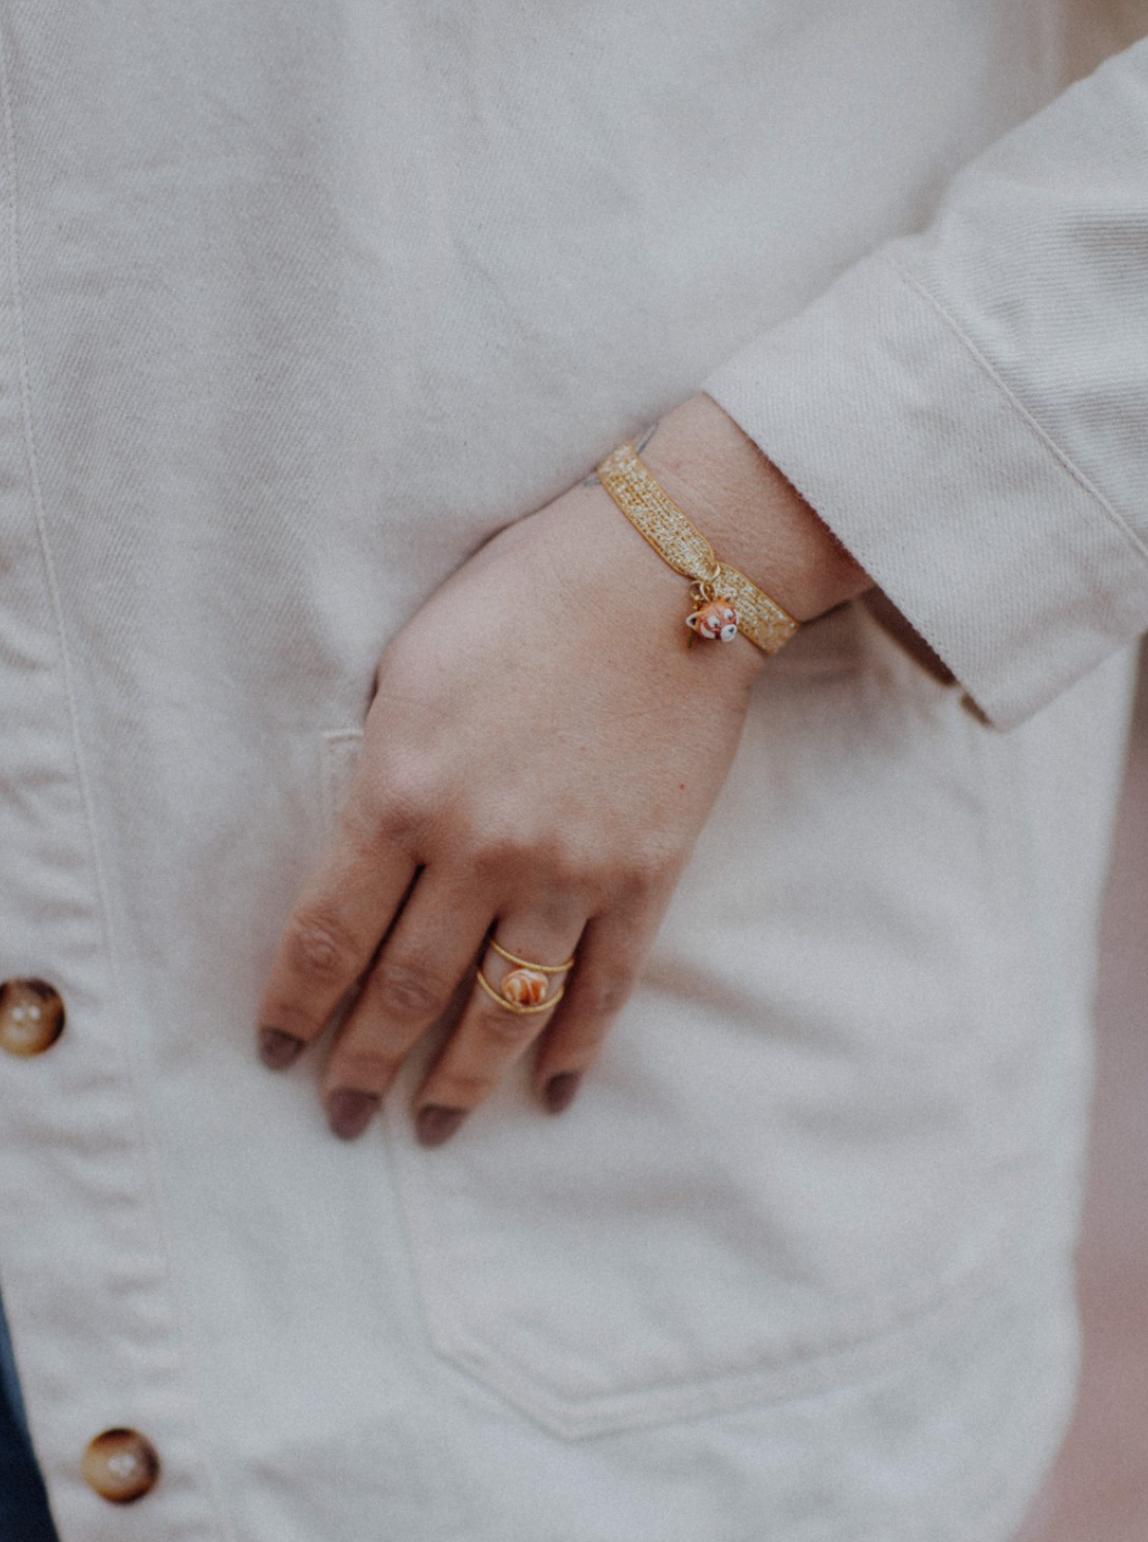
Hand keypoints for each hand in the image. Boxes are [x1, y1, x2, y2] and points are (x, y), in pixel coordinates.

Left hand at [256, 395, 869, 1143]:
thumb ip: (386, 773)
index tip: (276, 1051)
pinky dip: (574, 1048)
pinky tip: (550, 1094)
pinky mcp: (644, 877)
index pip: (327, 935)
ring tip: (433, 1129)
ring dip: (460, 1081)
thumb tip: (367, 851)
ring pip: (500, 1009)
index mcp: (401, 792)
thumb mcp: (411, 668)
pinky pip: (603, 987)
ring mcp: (568, 873)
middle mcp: (478, 850)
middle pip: (404, 990)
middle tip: (343, 1119)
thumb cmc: (527, 595)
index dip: (295, 1005)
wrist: (672, 574)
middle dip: (364, 1065)